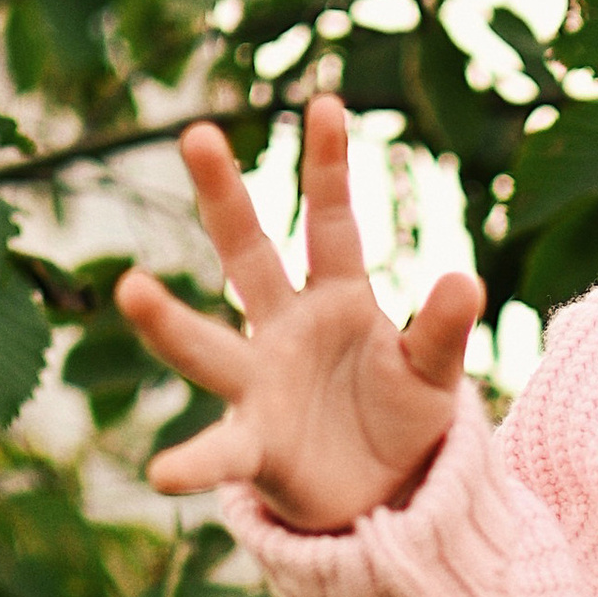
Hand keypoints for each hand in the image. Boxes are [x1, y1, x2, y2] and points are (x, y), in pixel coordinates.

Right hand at [122, 94, 481, 532]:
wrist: (383, 494)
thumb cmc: (401, 419)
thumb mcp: (433, 374)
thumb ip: (443, 332)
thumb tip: (466, 279)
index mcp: (337, 299)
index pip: (331, 223)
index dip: (328, 168)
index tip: (325, 102)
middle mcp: (285, 329)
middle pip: (249, 255)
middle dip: (226, 198)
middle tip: (197, 133)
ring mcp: (261, 386)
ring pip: (208, 347)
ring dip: (168, 321)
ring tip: (130, 288)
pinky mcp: (256, 449)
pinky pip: (221, 454)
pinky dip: (193, 464)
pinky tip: (163, 474)